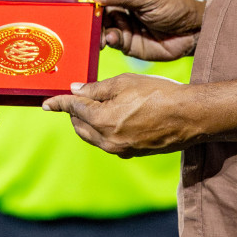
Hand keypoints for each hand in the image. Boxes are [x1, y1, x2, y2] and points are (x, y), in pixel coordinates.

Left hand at [41, 74, 194, 156]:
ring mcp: (120, 149)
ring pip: (92, 136)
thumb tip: (76, 90)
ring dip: (88, 122)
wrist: (190, 116)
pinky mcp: (132, 153)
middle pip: (79, 126)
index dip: (59, 103)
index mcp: (102, 120)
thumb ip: (97, 88)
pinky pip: (108, 142)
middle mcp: (107, 140)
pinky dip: (103, 130)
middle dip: (74, 112)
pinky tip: (114, 117)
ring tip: (95, 106)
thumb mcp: (124, 82)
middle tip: (78, 97)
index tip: (47, 103)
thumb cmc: (158, 94)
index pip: (73, 109)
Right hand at [90, 0, 204, 61]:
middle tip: (78, 10)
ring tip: (93, 29)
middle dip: (85, 6)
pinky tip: (110, 39)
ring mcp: (119, 20)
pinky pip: (108, 40)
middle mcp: (118, 0)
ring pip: (98, 22)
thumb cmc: (176, 4)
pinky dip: (106, 40)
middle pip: (94, 1)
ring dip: (93, 26)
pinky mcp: (123, 40)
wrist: (194, 33)